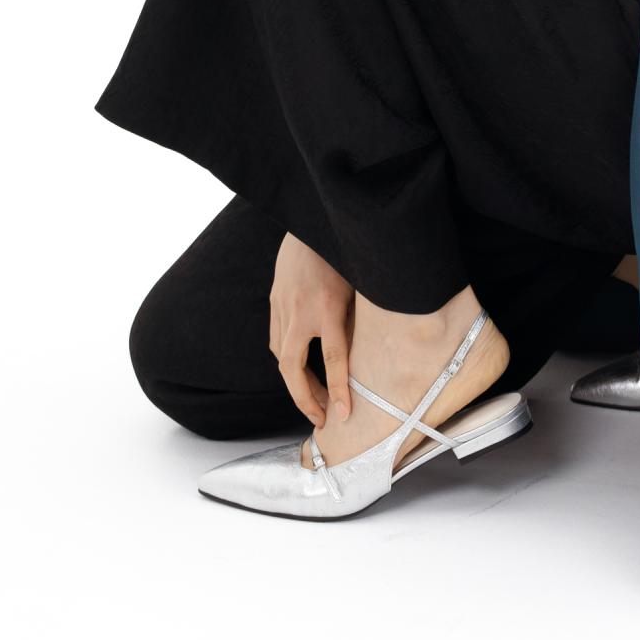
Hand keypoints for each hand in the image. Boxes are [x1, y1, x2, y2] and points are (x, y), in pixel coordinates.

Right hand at [269, 231, 354, 428]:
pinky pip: (276, 339)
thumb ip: (357, 319)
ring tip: (315, 397)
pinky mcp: (274, 300)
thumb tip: (365, 357)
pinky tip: (299, 368)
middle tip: (320, 419)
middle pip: (293, 368)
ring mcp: (282, 305)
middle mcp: (301, 310)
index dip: (338, 390)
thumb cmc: (346, 254)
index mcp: (328, 306)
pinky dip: (286, 359)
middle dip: (305, 399)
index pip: (334, 359)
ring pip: (281, 357)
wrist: (313, 221)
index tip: (342, 415)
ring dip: (296, 381)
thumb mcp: (361, 286)